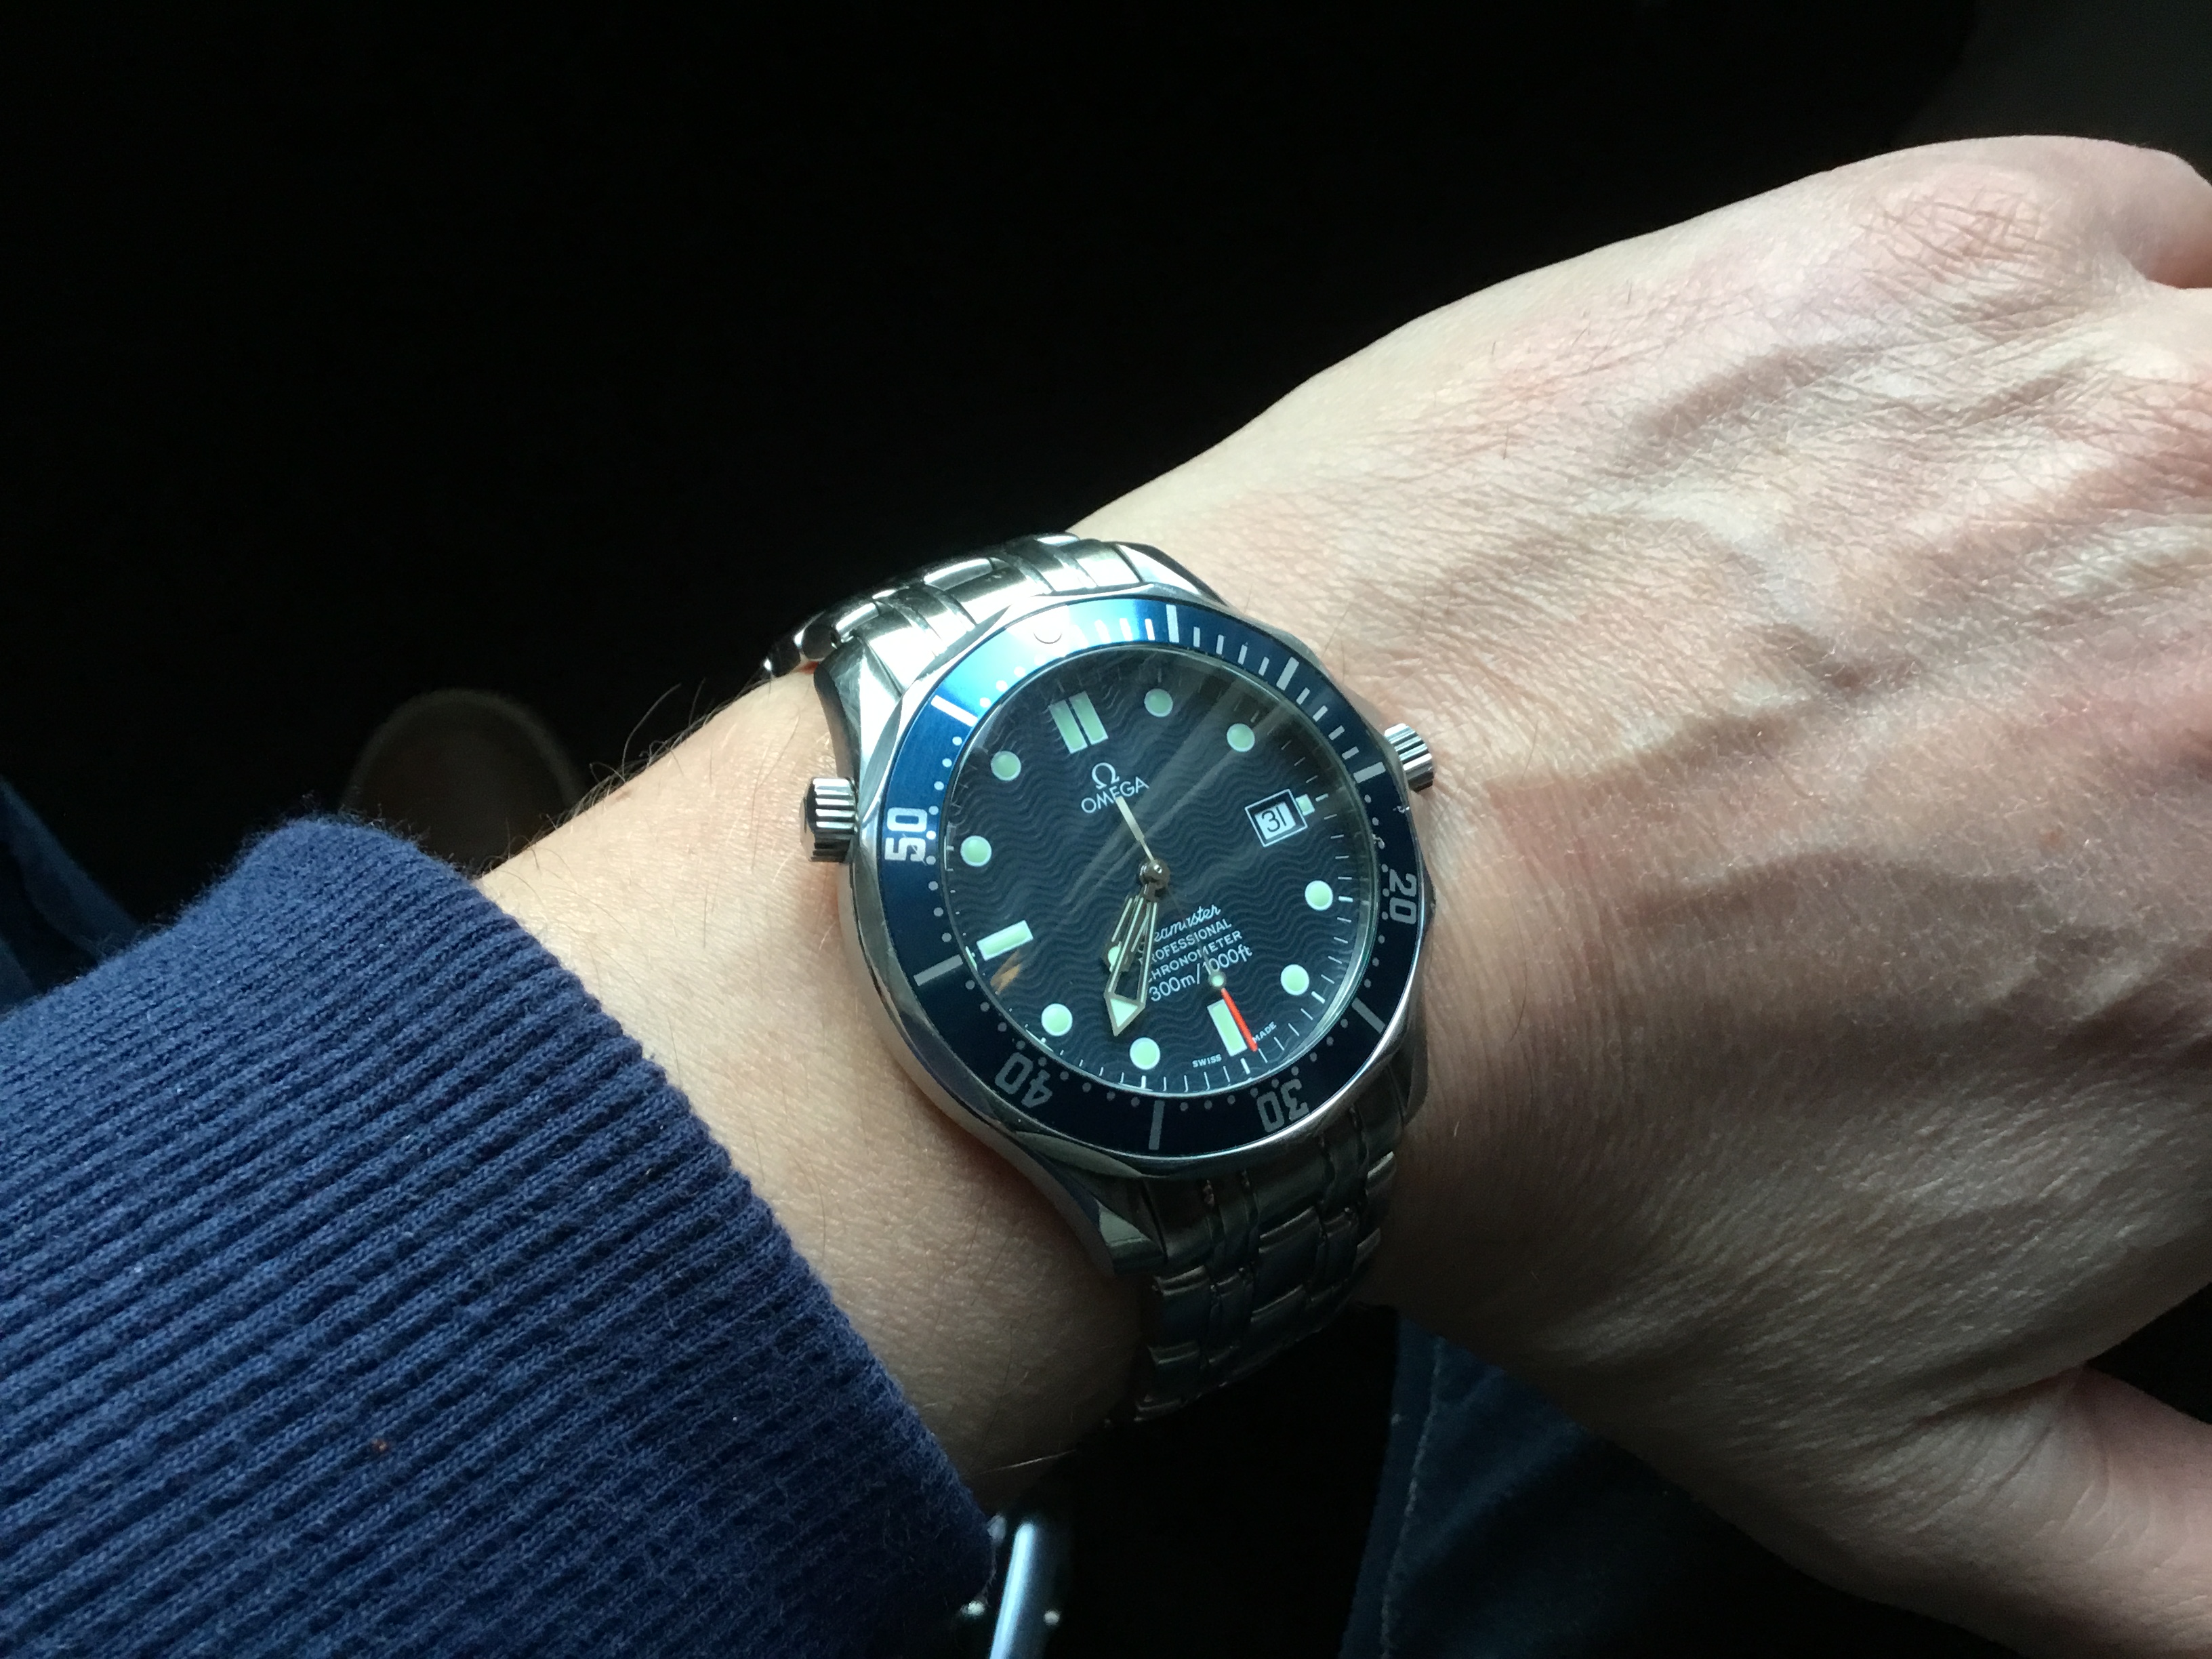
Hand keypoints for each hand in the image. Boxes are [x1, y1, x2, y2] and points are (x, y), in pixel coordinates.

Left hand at [1074, 137, 2211, 1654]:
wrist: (1274, 888)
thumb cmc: (1555, 1153)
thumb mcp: (1903, 1465)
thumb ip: (2170, 1556)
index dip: (2190, 910)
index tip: (2127, 902)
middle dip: (2174, 734)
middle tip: (2053, 770)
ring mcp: (2135, 413)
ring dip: (2163, 540)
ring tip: (1991, 636)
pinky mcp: (1952, 248)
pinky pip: (2149, 253)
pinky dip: (2090, 349)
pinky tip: (1924, 478)